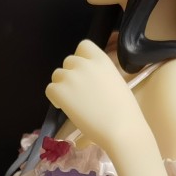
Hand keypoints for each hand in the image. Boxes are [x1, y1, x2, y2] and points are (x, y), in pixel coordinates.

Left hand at [43, 39, 152, 158]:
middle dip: (71, 74)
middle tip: (77, 92)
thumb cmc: (125, 112)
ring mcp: (71, 77)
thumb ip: (100, 75)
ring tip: (72, 101)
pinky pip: (50, 89)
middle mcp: (85, 64)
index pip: (84, 46)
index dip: (81, 58)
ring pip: (57, 75)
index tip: (83, 72)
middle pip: (69, 61)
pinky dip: (55, 98)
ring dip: (62, 86)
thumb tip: (89, 82)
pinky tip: (64, 107)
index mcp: (101, 60)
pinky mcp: (60, 92)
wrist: (121, 128)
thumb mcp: (116, 83)